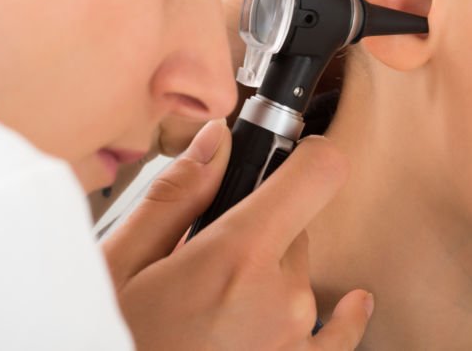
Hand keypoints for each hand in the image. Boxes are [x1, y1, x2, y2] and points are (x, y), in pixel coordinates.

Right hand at [103, 120, 372, 349]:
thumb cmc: (117, 339)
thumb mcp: (121, 267)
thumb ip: (176, 196)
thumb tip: (217, 140)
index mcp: (238, 258)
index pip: (318, 175)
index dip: (311, 155)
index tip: (300, 151)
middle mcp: (283, 298)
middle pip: (296, 229)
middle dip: (261, 232)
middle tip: (211, 258)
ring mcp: (296, 341)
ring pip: (302, 279)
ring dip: (272, 281)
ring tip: (215, 310)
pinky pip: (341, 335)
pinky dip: (342, 319)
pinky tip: (354, 304)